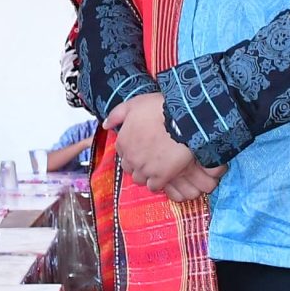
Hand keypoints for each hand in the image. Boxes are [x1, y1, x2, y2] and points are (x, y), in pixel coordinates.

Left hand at [103, 93, 221, 202]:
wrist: (183, 120)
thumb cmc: (160, 109)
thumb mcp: (135, 104)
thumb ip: (117, 114)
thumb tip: (106, 125)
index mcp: (123, 141)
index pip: (122, 152)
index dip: (132, 149)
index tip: (142, 146)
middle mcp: (131, 158)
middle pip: (129, 167)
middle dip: (137, 163)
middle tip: (150, 156)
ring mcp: (145, 169)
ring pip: (140, 178)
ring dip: (146, 174)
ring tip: (157, 166)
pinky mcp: (160, 177)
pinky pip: (154, 186)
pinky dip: (157, 182)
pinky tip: (164, 174)